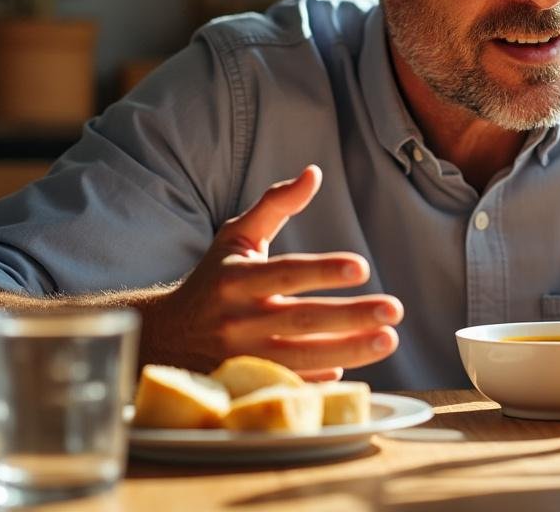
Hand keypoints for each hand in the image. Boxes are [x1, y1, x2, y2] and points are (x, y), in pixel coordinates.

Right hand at [145, 165, 402, 379]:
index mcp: (236, 279)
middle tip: (393, 310)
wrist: (165, 336)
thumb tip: (313, 173)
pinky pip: (288, 384)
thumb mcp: (236, 237)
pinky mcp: (245, 385)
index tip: (361, 267)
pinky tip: (352, 370)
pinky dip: (319, 380)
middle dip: (351, 316)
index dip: (322, 271)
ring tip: (388, 339)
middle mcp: (238, 320)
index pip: (286, 273)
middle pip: (301, 320)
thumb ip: (275, 205)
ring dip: (349, 351)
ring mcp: (242, 358)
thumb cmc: (214, 279)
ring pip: (300, 358)